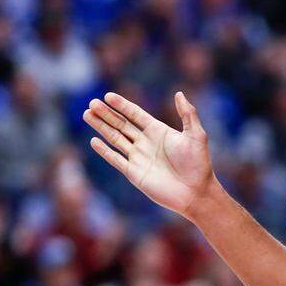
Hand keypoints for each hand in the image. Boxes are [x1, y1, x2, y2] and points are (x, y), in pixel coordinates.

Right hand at [84, 91, 218, 218]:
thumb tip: (179, 93)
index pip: (135, 114)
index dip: (122, 105)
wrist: (196, 192)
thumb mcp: (196, 135)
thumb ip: (188, 114)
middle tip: (91, 102)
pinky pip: (116, 159)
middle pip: (121, 124)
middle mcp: (146, 142)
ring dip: (101, 127)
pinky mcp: (134, 173)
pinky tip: (94, 141)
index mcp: (158, 131)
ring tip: (87, 114)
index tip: (108, 96)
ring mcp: (138, 157)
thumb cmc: (199, 163)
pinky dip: (104, 150)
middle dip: (106, 114)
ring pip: (115, 138)